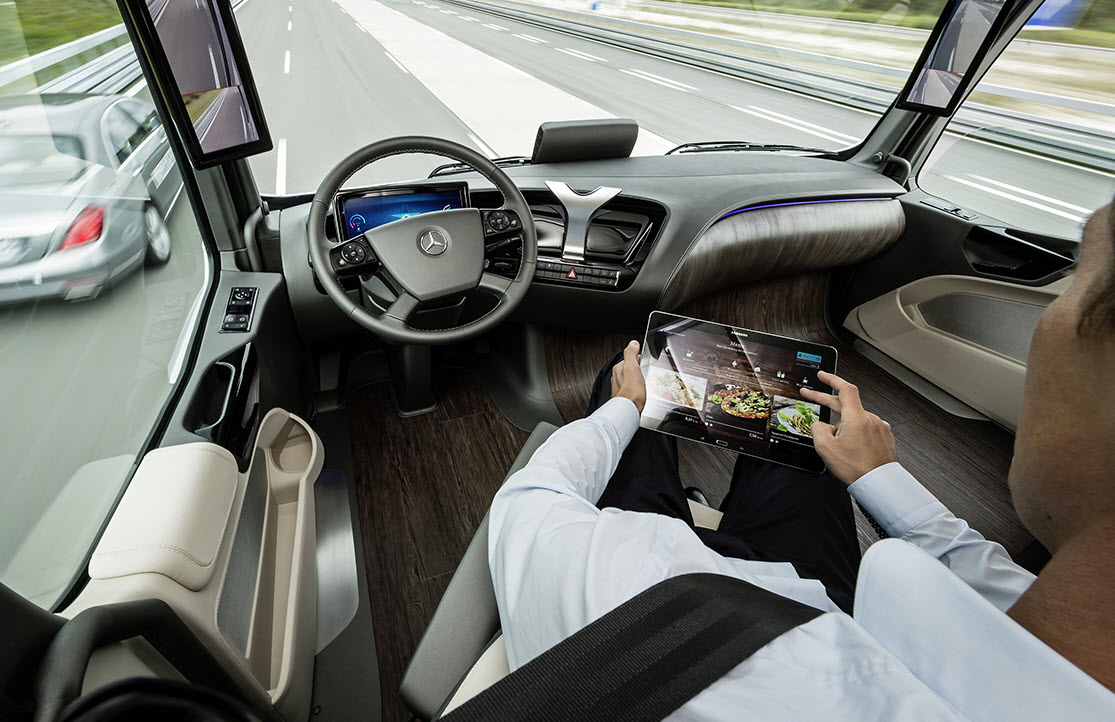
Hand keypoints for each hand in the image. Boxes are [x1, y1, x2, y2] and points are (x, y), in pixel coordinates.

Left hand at [610, 340, 645, 412]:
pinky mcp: (623, 395)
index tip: (644, 361)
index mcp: (618, 368)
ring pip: (630, 379)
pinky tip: (639, 391)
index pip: (629, 359)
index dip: (638, 359)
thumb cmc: (631, 391)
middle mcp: (616, 377)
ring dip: (636, 379)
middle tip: (644, 372)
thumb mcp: (632, 366)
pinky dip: (635, 388)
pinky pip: (630, 388)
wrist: (629, 408)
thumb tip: (633, 343)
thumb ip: (631, 353)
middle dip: (637, 370)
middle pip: (629, 369)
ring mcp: (619, 387)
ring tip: (643, 382)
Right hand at [800, 371, 896, 485]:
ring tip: (838, 447)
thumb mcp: (825, 448)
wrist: (879, 483)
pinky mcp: (884, 436)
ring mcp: (879, 427)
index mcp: (857, 418)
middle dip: (826, 400)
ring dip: (842, 427)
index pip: (844, 389)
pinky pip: (865, 429)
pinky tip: (850, 449)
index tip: (823, 375)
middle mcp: (870, 419)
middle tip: (811, 396)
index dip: (832, 379)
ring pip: (854, 420)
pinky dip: (855, 434)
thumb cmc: (857, 469)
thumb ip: (817, 428)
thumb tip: (821, 424)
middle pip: (846, 404)